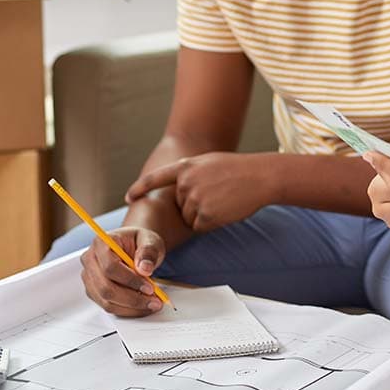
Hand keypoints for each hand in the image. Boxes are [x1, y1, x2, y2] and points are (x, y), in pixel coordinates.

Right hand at [80, 226, 166, 316]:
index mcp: (101, 243)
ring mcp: (89, 277)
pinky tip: (142, 306)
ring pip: (106, 300)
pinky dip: (127, 310)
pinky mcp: (94, 291)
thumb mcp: (150, 240)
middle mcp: (90, 260)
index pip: (110, 266)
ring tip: (151, 304)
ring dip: (131, 307)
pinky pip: (108, 306)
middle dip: (132, 298)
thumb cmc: (140, 242)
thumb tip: (145, 268)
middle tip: (154, 301)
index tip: (150, 287)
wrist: (135, 246)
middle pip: (105, 287)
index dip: (130, 280)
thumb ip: (148, 252)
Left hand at [124, 152, 277, 231]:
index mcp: (186, 167)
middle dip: (195, 204)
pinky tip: (226, 211)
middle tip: (219, 194)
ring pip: (188, 218)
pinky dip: (211, 223)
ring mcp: (194, 200)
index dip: (140, 188)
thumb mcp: (210, 163)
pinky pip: (199, 227)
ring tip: (224, 200)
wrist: (261, 177)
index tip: (129, 198)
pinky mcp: (204, 216)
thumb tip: (178, 190)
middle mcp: (186, 183)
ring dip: (204, 215)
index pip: (155, 179)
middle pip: (179, 205)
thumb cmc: (239, 169)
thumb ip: (190, 173)